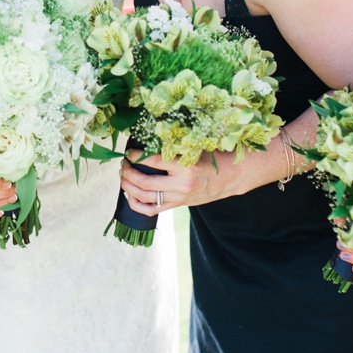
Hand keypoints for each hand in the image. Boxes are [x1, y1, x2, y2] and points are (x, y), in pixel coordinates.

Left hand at [119, 151, 242, 212]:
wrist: (229, 177)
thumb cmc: (210, 158)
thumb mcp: (194, 149)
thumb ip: (173, 148)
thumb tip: (146, 141)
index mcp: (185, 166)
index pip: (153, 161)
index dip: (136, 156)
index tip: (129, 152)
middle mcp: (181, 184)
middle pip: (144, 182)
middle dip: (128, 173)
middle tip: (123, 165)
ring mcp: (178, 197)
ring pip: (145, 197)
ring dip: (128, 187)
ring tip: (123, 178)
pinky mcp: (177, 205)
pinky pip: (151, 210)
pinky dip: (136, 205)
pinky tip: (129, 196)